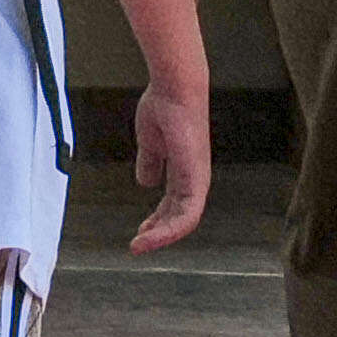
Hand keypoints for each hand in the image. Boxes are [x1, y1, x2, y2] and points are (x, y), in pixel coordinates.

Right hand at [121, 75, 213, 252]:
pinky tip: (149, 235)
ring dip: (161, 237)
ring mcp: (197, 180)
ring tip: (139, 246)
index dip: (158, 220)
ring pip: (184, 221)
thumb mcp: (151, 142)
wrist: (173, 91)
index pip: (175, 205)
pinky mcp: (196, 179)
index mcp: (185, 171)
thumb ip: (150, 162)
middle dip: (158, 233)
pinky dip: (168, 228)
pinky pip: (187, 214)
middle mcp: (194, 178)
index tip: (140, 232)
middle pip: (180, 217)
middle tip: (138, 245)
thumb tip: (145, 181)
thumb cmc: (164, 108)